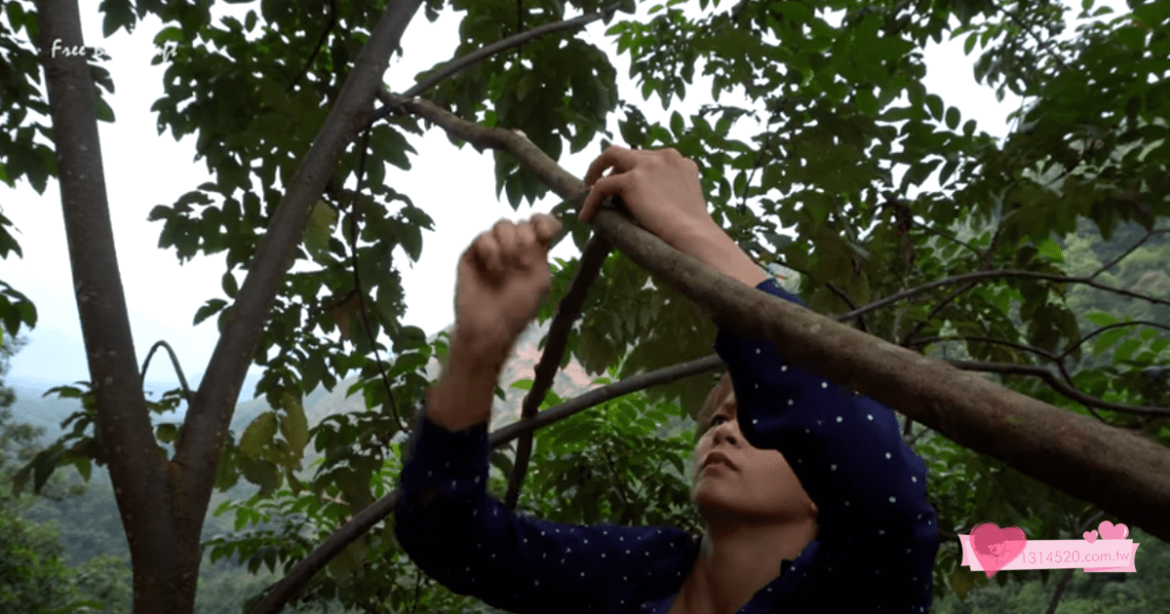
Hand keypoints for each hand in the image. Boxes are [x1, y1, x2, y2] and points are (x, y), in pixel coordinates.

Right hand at [453, 213, 561, 364]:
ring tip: (505, 269)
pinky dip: (490, 252)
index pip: (542, 223)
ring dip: (507, 246)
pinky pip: (483, 237)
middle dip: (524, 241)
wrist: (488, 326)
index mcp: (535, 252)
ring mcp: (493, 248)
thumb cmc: (517, 308)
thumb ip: (542, 252)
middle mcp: (515, 246)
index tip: (544, 233)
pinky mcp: (473, 252)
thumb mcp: (540, 280)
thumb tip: (543, 227)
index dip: (544, 221)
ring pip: (503, 224)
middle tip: (521, 264)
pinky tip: (491, 269)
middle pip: (522, 222)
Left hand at [579, 145, 716, 248]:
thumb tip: (649, 199)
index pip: (649, 158)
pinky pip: (602, 186)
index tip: (626, 185)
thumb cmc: (692, 230)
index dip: (634, 170)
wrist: (694, 236)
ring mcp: (647, 165)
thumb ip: (668, 189)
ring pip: (611, 156)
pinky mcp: (632, 180)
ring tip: (588, 190)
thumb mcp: (685, 199)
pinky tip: (586, 217)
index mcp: (679, 161)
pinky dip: (591, 201)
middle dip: (614, 167)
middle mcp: (664, 156)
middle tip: (601, 183)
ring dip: (596, 172)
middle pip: (629, 153)